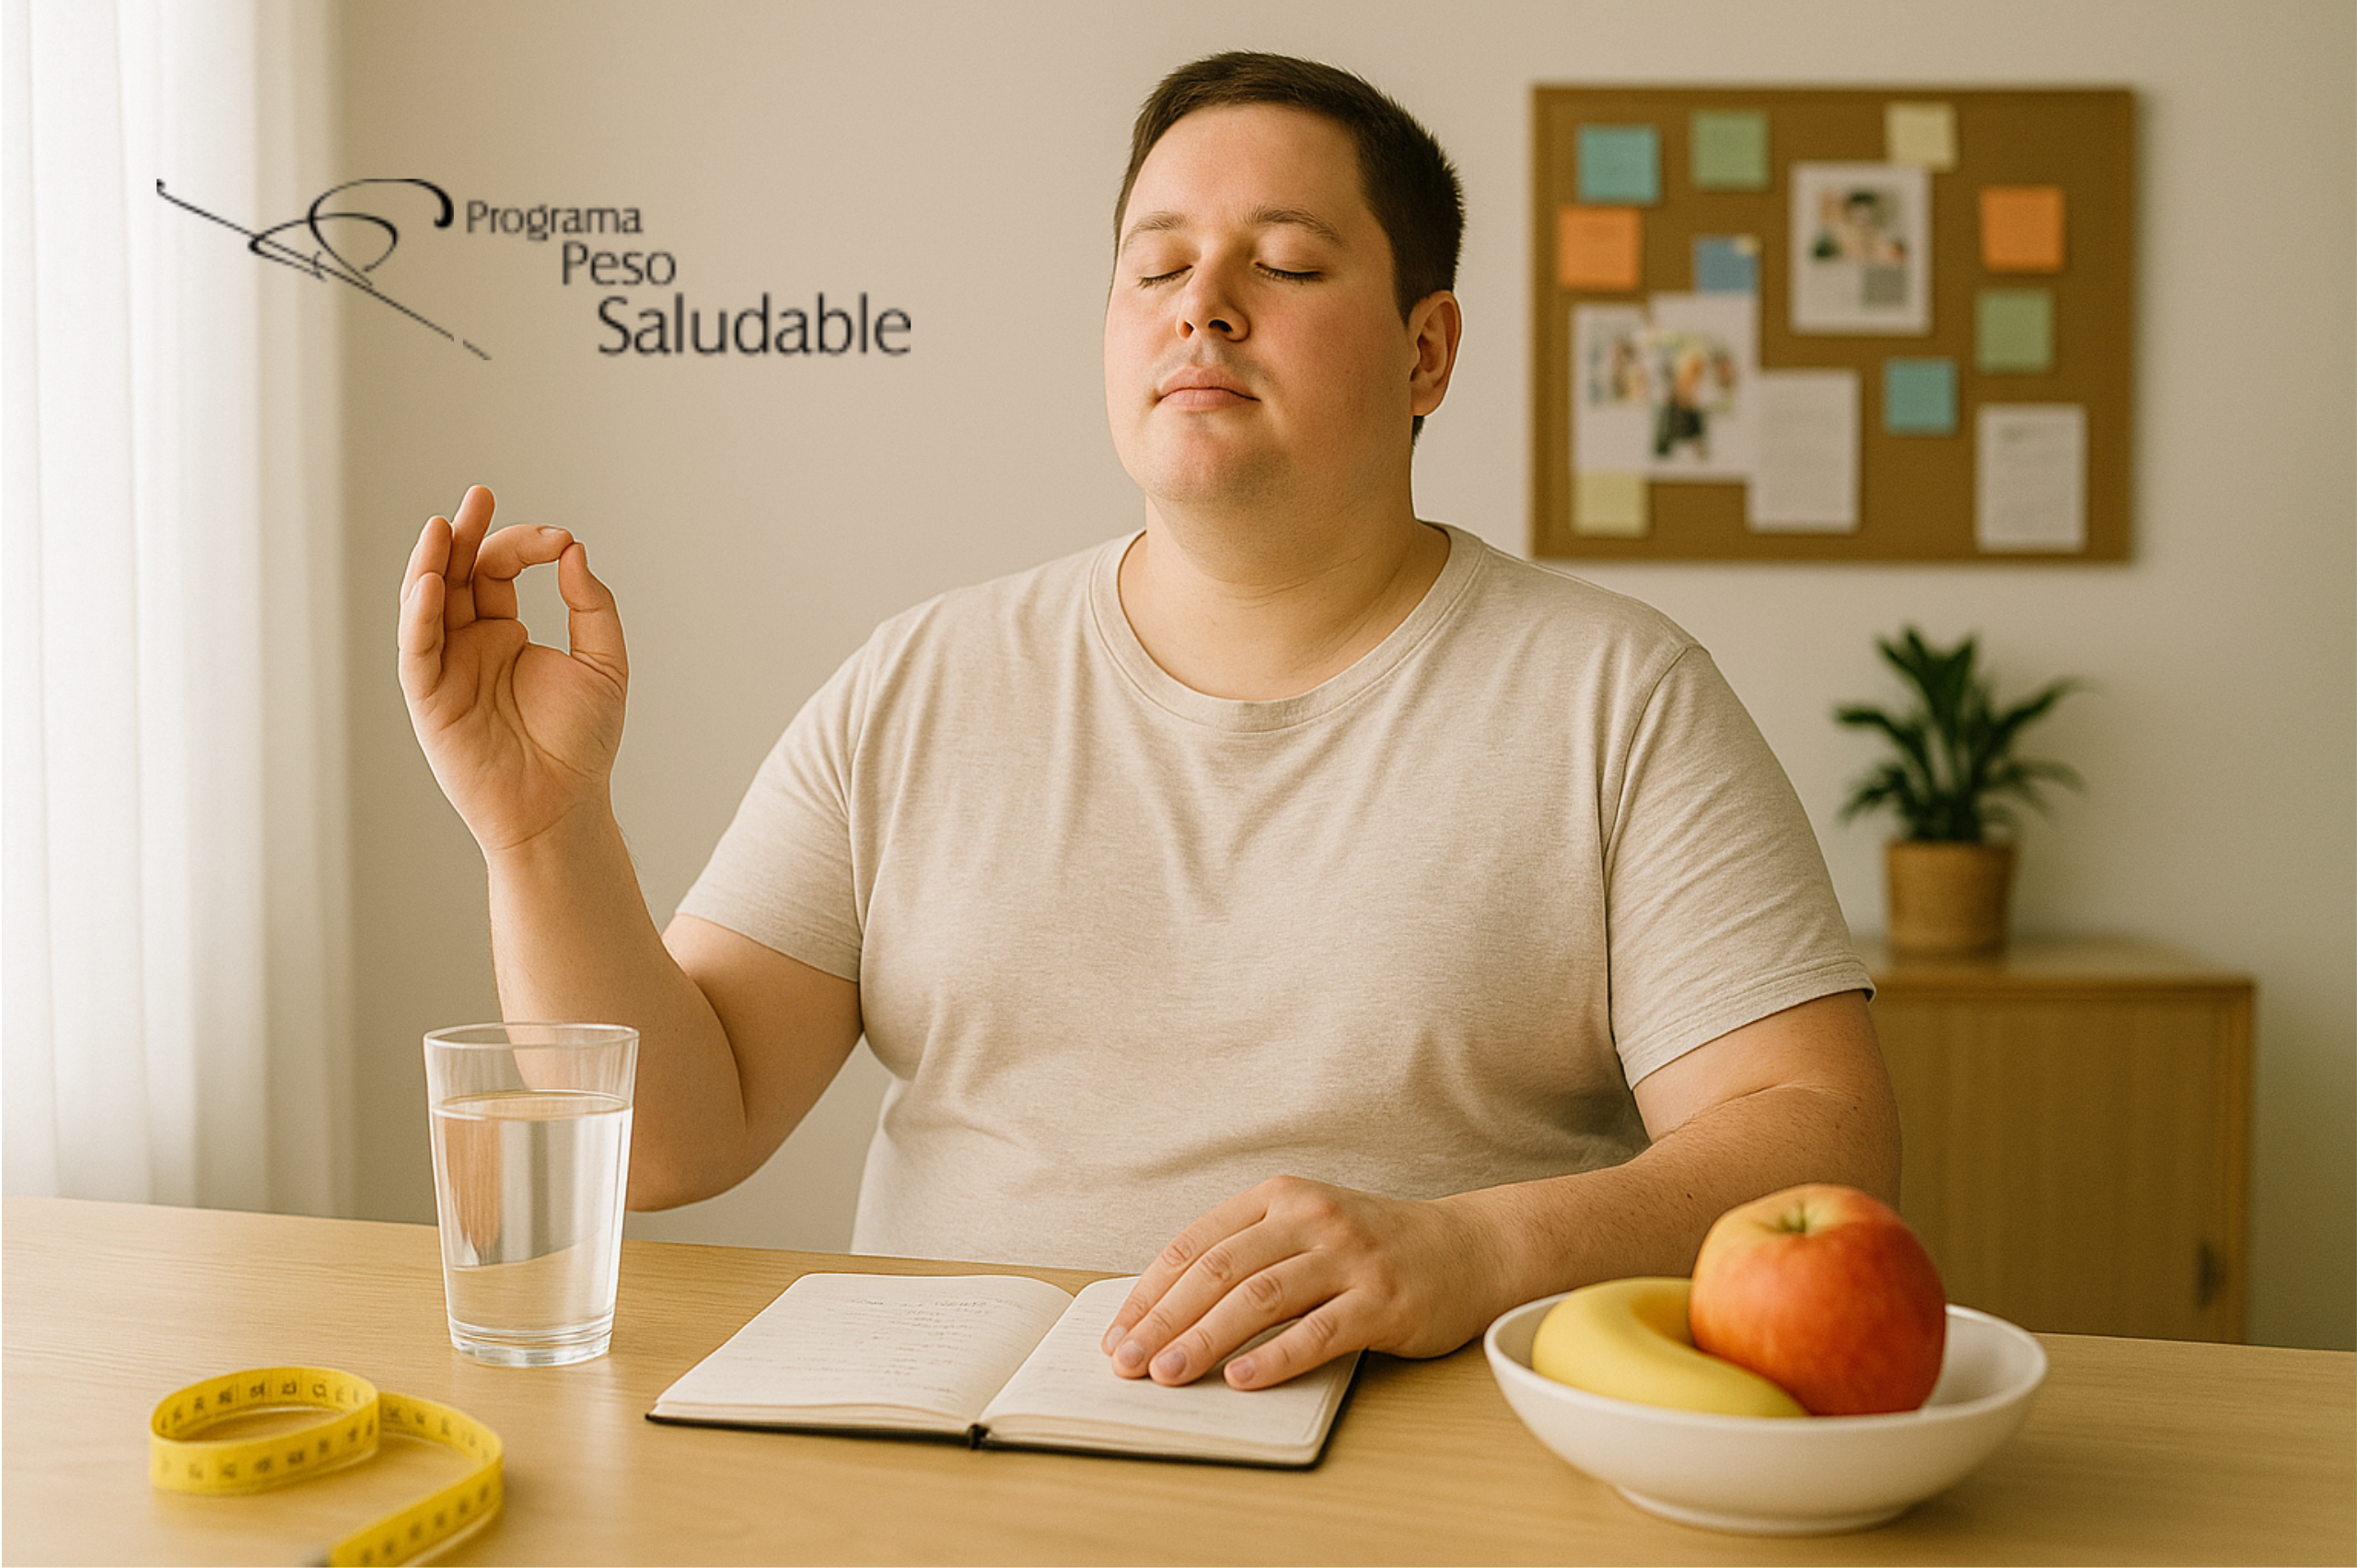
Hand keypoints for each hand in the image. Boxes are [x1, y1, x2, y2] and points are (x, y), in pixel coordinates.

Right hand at [398, 485, 628, 854]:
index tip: (560, 541)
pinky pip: (417, 650)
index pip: (498, 571)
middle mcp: (469, 646)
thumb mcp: (603, 664)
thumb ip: (591, 605)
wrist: (562, 806)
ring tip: (443, 526)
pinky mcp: (429, 700)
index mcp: (506, 635)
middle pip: (455, 576)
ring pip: (426, 605)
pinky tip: (433, 581)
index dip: (524, 546)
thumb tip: (575, 550)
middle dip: (464, 536)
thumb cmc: (582, 743)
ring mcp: (446, 670)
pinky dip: (419, 614)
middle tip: (478, 497)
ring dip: (431, 564)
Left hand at [1098, 1176, 1503, 1390]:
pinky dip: (1274, 1357)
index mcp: (1280, 1196)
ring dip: (1204, 1339)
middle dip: (1163, 1320)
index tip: (1117, 1332)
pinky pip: (1319, 1331)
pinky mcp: (1383, 1300)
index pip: (1196, 1243)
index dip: (1150, 1291)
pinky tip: (1240, 1379)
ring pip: (1260, 1298)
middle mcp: (1311, 1218)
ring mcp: (1349, 1257)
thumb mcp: (1306, 1229)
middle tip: (1127, 1362)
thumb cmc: (1372, 1247)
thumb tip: (1166, 1314)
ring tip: (1168, 1374)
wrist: (1469, 1248)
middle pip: (1219, 1271)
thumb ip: (1248, 1255)